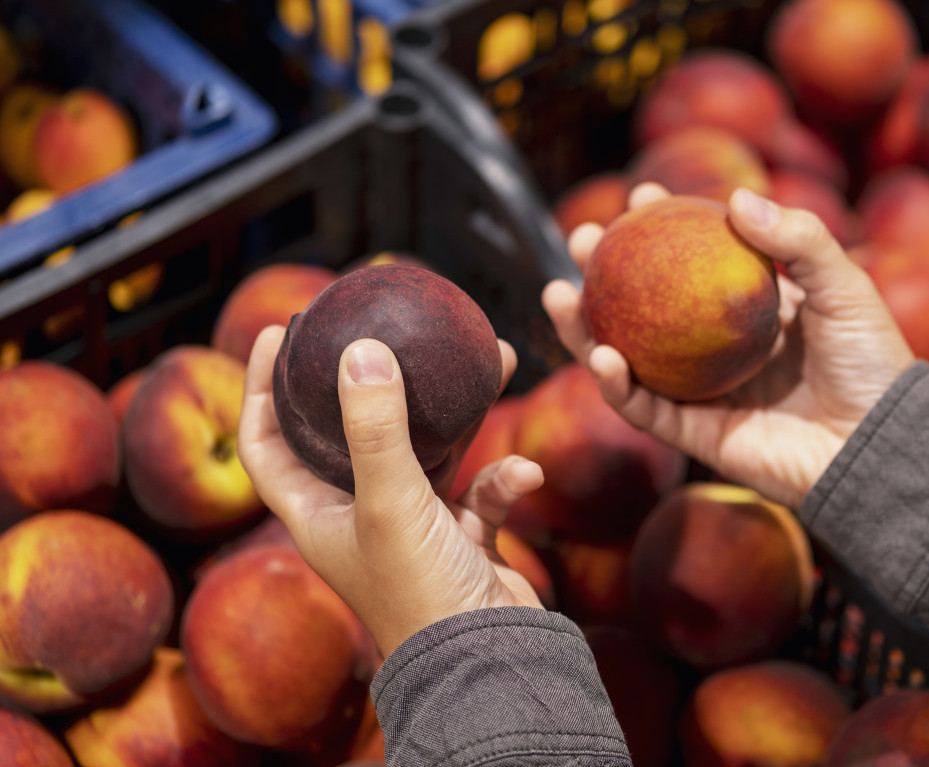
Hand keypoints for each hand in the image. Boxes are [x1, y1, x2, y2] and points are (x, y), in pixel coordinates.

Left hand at [238, 326, 545, 656]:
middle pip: (353, 434)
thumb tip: (361, 350)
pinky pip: (482, 491)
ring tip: (495, 359)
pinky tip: (526, 474)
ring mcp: (413, 527)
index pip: (267, 443)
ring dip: (461, 412)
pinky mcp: (463, 539)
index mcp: (317, 514)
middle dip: (375, 380)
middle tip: (386, 329)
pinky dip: (505, 478)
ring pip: (431, 450)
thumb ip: (375, 427)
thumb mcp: (391, 503)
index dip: (262, 387)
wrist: (490, 664)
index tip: (283, 332)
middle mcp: (359, 516)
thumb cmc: (421, 596)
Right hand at [542, 184, 914, 509]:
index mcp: (751, 309)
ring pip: (628, 358)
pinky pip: (644, 409)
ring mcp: (703, 392)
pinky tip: (600, 353)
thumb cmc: (872, 362)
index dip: (665, 227)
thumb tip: (736, 198)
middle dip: (605, 272)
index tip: (642, 194)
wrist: (879, 444)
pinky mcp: (696, 435)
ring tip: (557, 293)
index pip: (696, 261)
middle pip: (646, 306)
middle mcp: (718, 348)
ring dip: (585, 329)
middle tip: (582, 239)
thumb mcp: (844, 286)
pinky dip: (615, 385)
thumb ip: (799, 239)